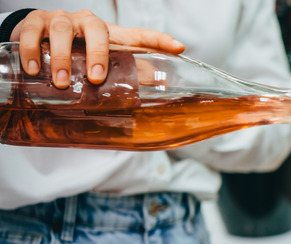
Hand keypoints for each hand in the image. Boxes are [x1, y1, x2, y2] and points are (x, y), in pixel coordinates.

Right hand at [10, 9, 184, 87]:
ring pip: (62, 31)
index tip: (178, 47)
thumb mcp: (102, 64)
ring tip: (60, 81)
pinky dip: (30, 51)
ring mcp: (60, 20)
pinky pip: (31, 33)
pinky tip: (32, 70)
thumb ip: (124, 76)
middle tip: (95, 78)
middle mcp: (87, 22)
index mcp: (110, 34)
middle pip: (96, 31)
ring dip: (60, 57)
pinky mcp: (34, 22)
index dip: (159, 40)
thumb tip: (152, 94)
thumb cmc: (78, 53)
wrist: (40, 39)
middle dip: (97, 54)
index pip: (139, 35)